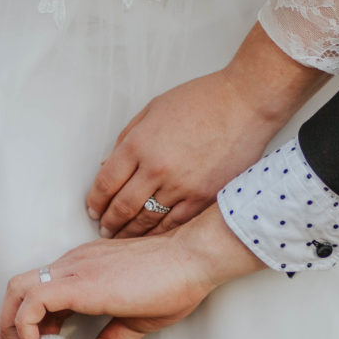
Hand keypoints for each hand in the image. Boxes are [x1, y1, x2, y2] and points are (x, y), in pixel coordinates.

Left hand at [0, 207, 265, 338]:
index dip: (31, 323)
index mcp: (83, 272)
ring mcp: (73, 271)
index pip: (40, 292)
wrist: (193, 260)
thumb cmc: (174, 283)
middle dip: (10, 323)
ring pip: (18, 290)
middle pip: (18, 287)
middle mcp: (72, 266)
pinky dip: (27, 324)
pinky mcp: (80, 284)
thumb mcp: (135, 319)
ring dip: (13, 325)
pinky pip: (34, 301)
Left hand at [87, 24, 329, 239]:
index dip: (95, 201)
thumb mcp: (153, 109)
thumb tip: (110, 165)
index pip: (105, 183)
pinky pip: (174, 224)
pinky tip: (150, 237)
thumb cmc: (202, 100)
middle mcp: (156, 169)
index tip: (93, 209)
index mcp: (139, 144)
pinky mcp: (203, 197)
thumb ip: (128, 138)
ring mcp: (181, 186)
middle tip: (104, 229)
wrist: (245, 103)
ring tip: (122, 238)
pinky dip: (158, 233)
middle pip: (122, 207)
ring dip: (130, 232)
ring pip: (146, 221)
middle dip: (109, 222)